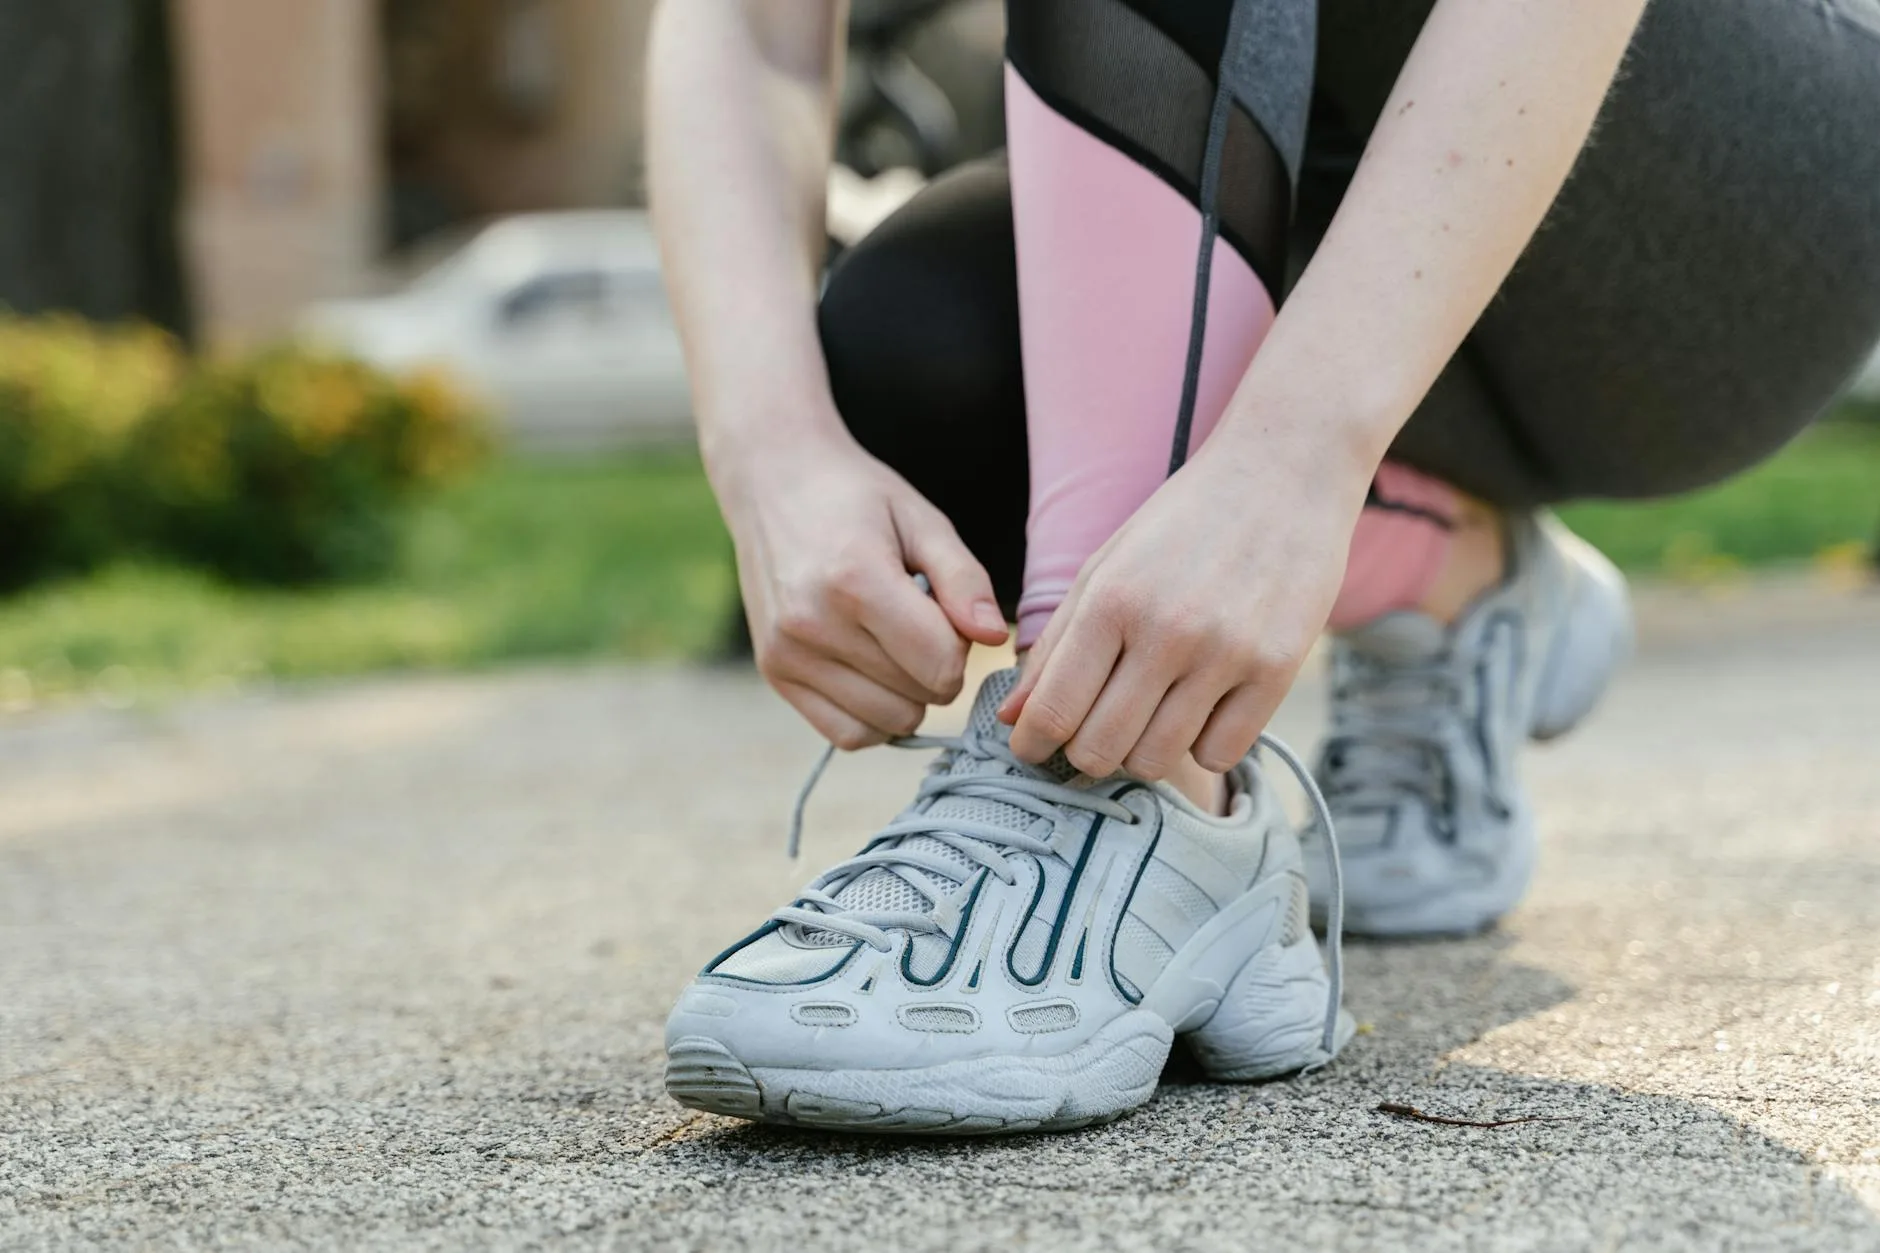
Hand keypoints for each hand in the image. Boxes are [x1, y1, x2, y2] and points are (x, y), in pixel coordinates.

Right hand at [718, 431, 1009, 748]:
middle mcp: (813, 624)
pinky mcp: (775, 674)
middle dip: (934, 668)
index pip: (940, 665)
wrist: (772, 480)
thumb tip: (995, 638)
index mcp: (855, 580)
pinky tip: (872, 674)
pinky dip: (873, 718)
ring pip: (887, 724)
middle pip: (918, 698)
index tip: (944, 614)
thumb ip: (964, 580)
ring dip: (907, 696)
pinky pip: (847, 734)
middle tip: (915, 623)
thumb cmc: (856, 498)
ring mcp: (788, 655)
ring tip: (890, 642)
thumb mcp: (922, 521)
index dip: (961, 647)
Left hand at [999, 433, 1369, 778]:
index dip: (1031, 743)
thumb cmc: (1184, 522)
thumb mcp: (1107, 567)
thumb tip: (1011, 718)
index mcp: (1111, 600)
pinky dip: (1202, 744)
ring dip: (1142, 750)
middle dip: (1084, 752)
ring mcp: (1226, 653)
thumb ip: (1056, 644)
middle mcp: (1166, 631)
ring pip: (1156, 760)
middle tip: (1095, 729)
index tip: (1031, 749)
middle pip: (1100, 749)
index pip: (1053, 710)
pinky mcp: (1278, 669)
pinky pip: (1220, 754)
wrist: (1283, 473)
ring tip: (1150, 714)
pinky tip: (1202, 709)